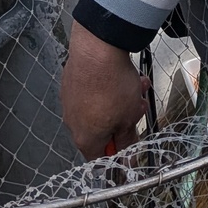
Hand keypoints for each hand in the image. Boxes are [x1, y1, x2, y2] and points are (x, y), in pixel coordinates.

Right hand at [61, 22, 151, 158]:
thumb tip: (126, 152)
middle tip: (138, 108)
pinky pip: (93, 90)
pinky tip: (124, 74)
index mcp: (86, 138)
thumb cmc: (113, 86)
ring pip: (100, 107)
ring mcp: (70, 101)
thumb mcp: (129, 117)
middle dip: (124, 119)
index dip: (118, 154)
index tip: (129, 143)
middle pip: (102, 130)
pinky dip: (109, 86)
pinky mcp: (71, 82)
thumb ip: (127, 139)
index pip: (100, 158)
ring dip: (121, 100)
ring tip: (136, 86)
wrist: (97, 49)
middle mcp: (73, 122)